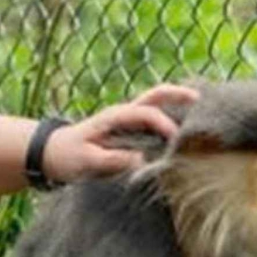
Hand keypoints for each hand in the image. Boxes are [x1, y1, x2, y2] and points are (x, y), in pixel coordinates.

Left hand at [42, 83, 199, 182]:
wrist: (52, 153)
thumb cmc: (68, 157)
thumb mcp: (88, 161)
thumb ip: (114, 160)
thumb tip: (142, 161)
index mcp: (114, 117)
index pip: (145, 114)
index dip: (164, 125)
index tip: (177, 142)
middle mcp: (123, 113)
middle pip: (155, 96)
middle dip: (178, 95)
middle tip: (203, 101)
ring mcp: (127, 119)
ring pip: (157, 102)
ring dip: (179, 102)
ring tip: (204, 109)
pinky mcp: (129, 129)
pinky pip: (154, 116)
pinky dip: (172, 114)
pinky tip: (187, 124)